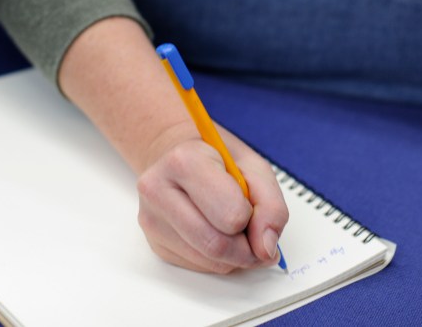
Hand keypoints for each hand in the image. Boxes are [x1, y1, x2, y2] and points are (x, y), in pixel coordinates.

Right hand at [137, 123, 288, 273]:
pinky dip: (217, 258)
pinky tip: (213, 231)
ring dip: (233, 255)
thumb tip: (265, 249)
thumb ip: (270, 207)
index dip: (252, 218)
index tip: (251, 206)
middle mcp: (159, 190)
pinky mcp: (154, 242)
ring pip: (209, 261)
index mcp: (185, 162)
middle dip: (246, 248)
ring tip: (232, 227)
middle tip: (253, 232)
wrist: (178, 155)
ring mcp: (151, 219)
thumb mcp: (254, 167)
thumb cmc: (216, 158)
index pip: (231, 216)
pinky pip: (199, 266)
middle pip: (217, 245)